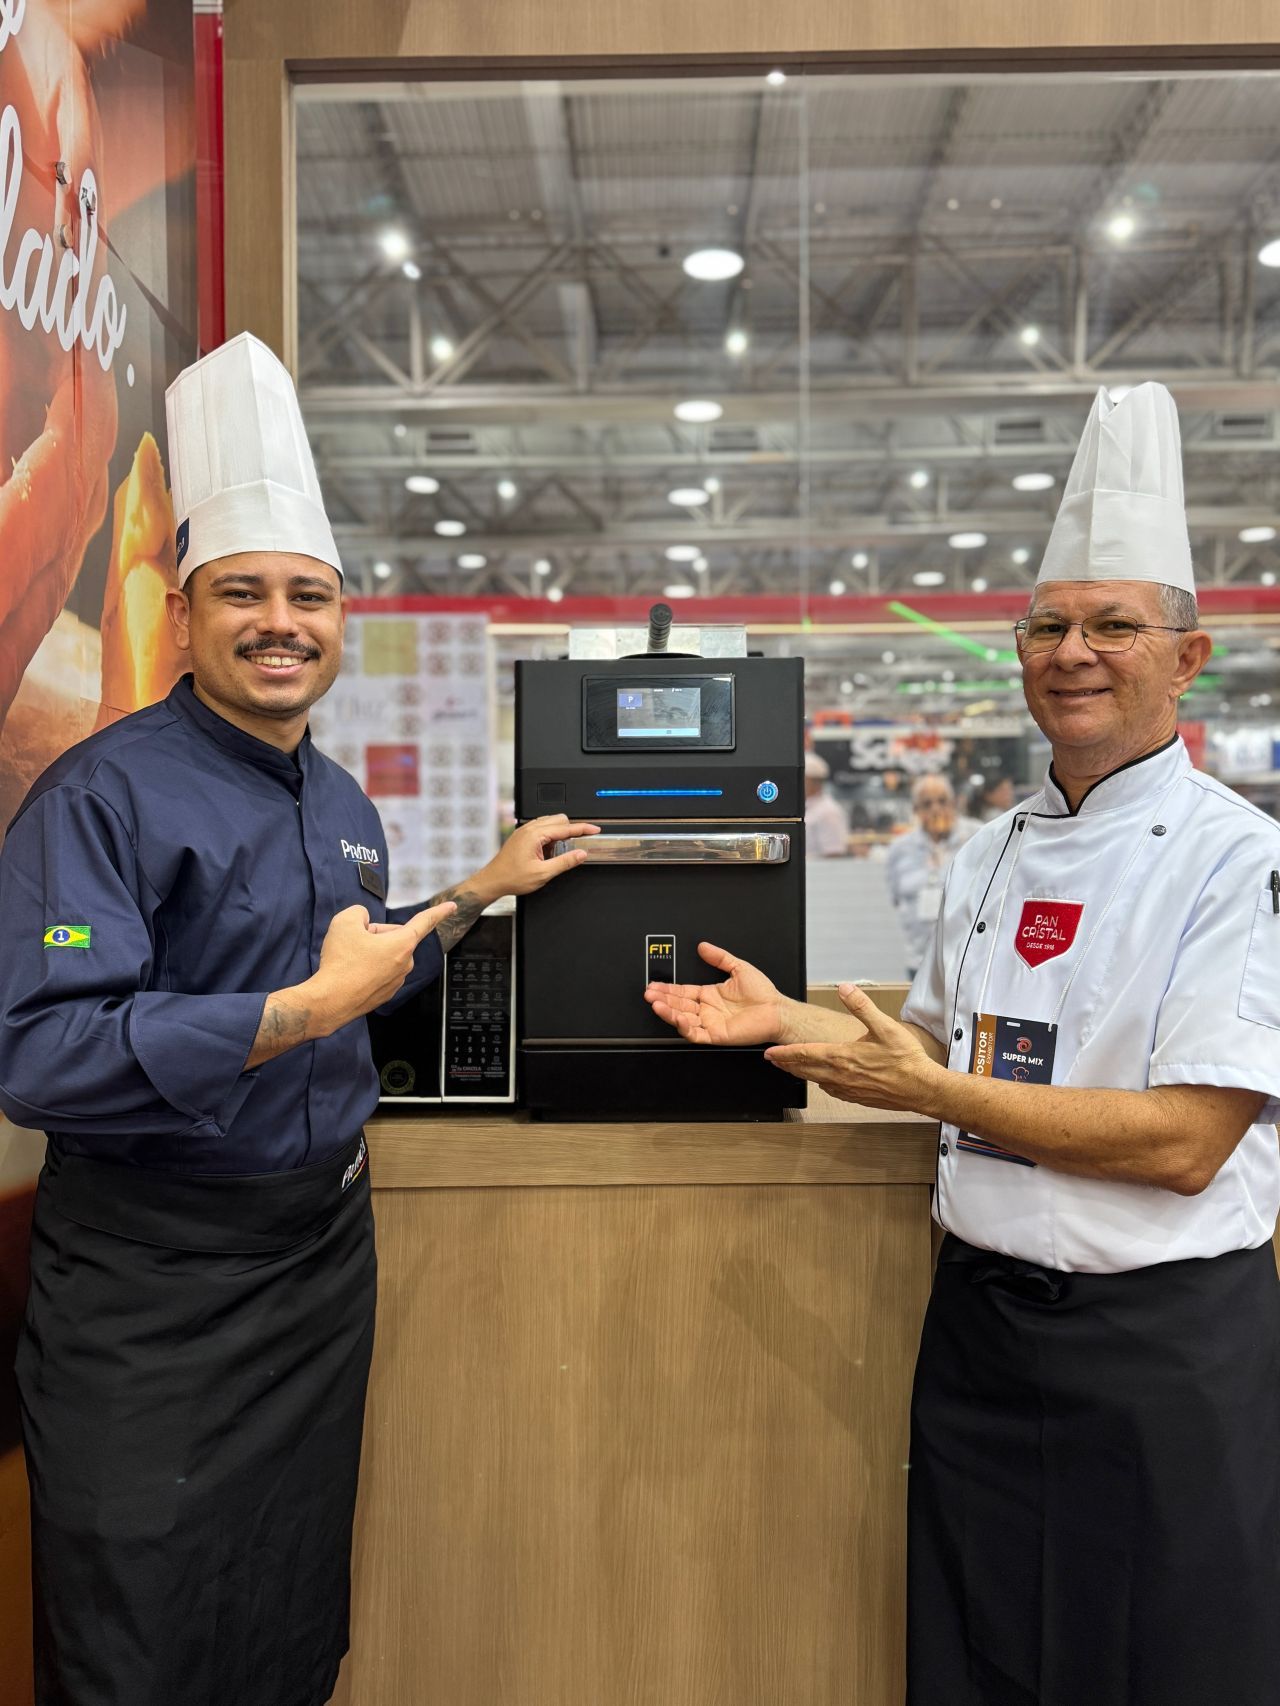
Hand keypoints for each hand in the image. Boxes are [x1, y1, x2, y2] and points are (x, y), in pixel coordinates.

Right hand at [311, 901, 455, 1027]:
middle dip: (376, 935)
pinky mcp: (385, 994)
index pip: (424, 921)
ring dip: (370, 952)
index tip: (453, 906)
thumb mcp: (345, 921)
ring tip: (350, 961)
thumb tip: (363, 922)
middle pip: (393, 937)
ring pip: (385, 955)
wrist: (330, 1001)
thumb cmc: (341, 962)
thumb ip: (359, 912)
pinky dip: (366, 969)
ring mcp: (396, 981)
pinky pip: (378, 972)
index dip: (439, 911)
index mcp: (403, 944)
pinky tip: (351, 973)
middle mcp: (405, 963)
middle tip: (354, 942)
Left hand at [475, 815, 599, 898]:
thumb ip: (564, 862)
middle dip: (572, 829)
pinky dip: (551, 836)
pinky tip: (550, 850)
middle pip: (559, 820)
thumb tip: (580, 854)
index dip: (583, 829)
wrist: (493, 881)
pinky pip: (542, 828)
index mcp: (534, 835)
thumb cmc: (511, 877)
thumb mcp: (543, 874)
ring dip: (561, 833)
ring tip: (562, 851)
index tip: (595, 829)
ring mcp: (524, 831)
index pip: (565, 827)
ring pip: (550, 823)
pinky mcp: (522, 836)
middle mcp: (528, 829)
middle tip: (581, 843)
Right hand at [644, 942, 783, 1046]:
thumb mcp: (738, 967)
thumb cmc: (762, 993)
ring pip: (682, 1019)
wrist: (776, 1010)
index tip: (654, 984)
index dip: (667, 988)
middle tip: (649, 994)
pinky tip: (677, 1017)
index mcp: (710, 995)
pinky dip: (684, 1027)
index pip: (682, 991)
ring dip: (668, 1012)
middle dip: (662, 999)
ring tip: (656, 1004)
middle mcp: (707, 1010)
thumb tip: (703, 946)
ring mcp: (710, 1023)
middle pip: (678, 1004)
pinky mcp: (716, 1035)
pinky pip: (695, 1033)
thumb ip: (719, 957)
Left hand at [765, 984, 938, 1109]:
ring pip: (817, 1082)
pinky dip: (822, 1084)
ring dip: (802, 1075)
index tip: (770, 1053)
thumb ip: (861, 1006)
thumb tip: (844, 988)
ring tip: (792, 1070)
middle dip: (787, 1064)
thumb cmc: (906, 1059)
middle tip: (773, 1061)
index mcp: (843, 1057)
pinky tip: (824, 1082)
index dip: (785, 1053)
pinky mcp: (859, 1098)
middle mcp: (841, 1076)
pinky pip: (833, 1091)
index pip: (805, 1054)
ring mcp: (849, 1089)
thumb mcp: (885, 1026)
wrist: (922, 1088)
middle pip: (805, 1070)